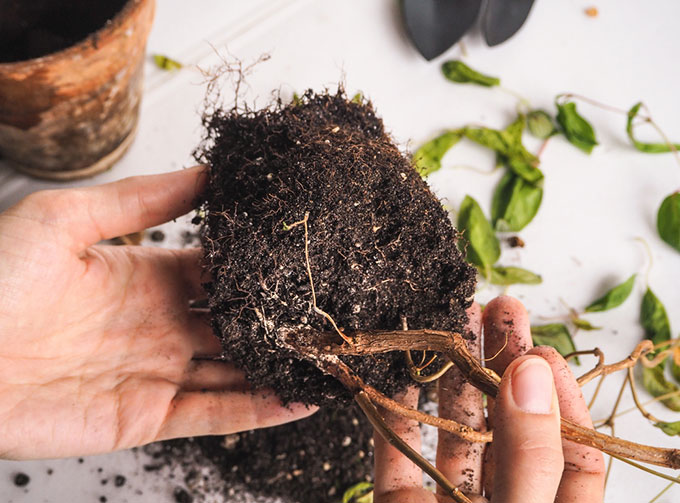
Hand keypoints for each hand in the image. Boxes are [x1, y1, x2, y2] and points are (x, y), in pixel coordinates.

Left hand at [0, 167, 314, 459]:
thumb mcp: (68, 218)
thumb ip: (144, 199)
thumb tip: (207, 170)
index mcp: (144, 277)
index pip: (217, 272)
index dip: (256, 268)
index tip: (300, 259)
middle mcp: (158, 327)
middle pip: (234, 325)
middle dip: (278, 321)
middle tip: (328, 313)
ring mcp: (155, 374)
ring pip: (234, 372)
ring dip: (280, 367)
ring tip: (330, 359)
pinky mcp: (144, 418)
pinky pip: (214, 413)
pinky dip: (259, 409)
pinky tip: (300, 398)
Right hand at [373, 296, 604, 502]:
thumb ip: (529, 454)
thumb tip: (530, 374)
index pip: (573, 454)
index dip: (563, 399)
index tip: (542, 351)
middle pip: (509, 427)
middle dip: (504, 365)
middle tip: (499, 311)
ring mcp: (448, 502)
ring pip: (454, 431)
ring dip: (452, 376)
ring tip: (455, 323)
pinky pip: (397, 451)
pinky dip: (395, 411)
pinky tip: (401, 373)